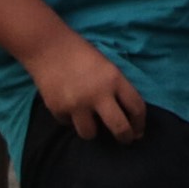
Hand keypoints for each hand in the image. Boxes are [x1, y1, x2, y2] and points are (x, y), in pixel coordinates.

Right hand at [29, 35, 146, 142]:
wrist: (48, 47)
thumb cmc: (82, 54)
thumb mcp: (108, 67)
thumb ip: (117, 89)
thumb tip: (126, 115)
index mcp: (115, 80)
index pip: (136, 107)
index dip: (140, 123)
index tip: (138, 131)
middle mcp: (98, 94)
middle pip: (119, 127)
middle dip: (125, 137)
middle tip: (125, 140)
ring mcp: (77, 104)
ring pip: (90, 134)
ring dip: (93, 130)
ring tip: (91, 122)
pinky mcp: (58, 109)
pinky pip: (68, 124)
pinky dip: (71, 119)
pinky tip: (69, 107)